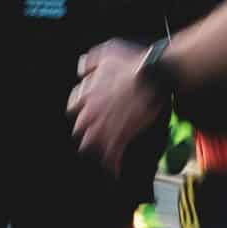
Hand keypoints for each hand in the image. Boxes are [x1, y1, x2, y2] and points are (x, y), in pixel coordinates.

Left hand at [72, 40, 164, 167]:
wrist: (153, 76)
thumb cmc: (133, 62)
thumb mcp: (107, 52)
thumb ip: (89, 61)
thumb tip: (80, 70)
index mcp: (86, 93)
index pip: (73, 106)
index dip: (81, 110)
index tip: (87, 112)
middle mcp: (90, 112)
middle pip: (79, 130)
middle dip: (86, 133)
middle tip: (95, 136)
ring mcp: (104, 126)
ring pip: (90, 146)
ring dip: (96, 151)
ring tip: (102, 158)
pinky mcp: (120, 137)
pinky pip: (111, 158)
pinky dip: (112, 168)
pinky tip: (114, 175)